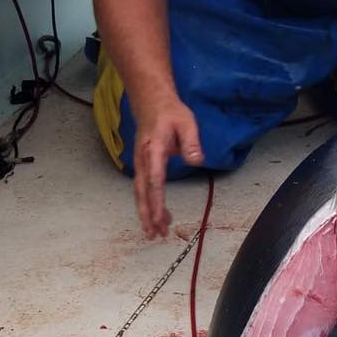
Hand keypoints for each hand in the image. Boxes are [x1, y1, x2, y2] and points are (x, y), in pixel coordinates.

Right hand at [132, 95, 203, 237]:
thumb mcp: (187, 123)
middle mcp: (143, 160)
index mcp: (154, 151)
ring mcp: (140, 163)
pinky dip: (149, 203)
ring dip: (147, 213)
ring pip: (141, 193)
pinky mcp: (142, 166)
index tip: (159, 217)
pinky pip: (144, 188)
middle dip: (148, 214)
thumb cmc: (171, 113)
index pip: (155, 180)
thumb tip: (196, 161)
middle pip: (143, 192)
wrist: (152, 102)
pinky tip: (158, 215)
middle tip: (156, 234)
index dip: (156, 200)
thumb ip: (191, 142)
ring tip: (157, 232)